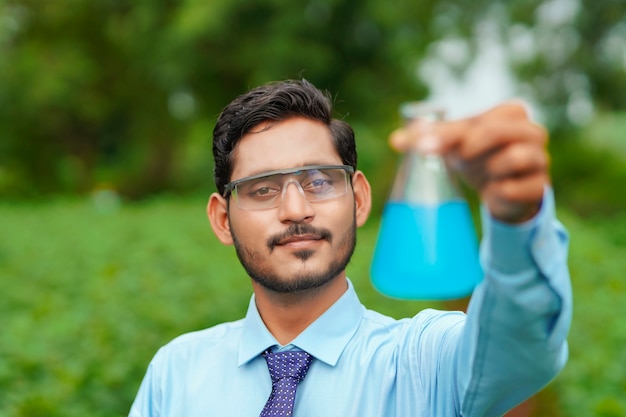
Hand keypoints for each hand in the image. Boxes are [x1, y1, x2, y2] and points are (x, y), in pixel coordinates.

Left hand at [389, 101, 549, 222]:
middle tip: (457, 159)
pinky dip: (499, 192)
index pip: (477, 119)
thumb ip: (426, 138)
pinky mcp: (540, 187)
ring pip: (514, 158)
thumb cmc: (477, 158)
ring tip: (485, 174)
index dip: (447, 133)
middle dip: (470, 145)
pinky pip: (515, 188)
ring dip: (491, 168)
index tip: (422, 147)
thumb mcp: (454, 143)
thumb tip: (395, 140)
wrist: (503, 191)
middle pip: (498, 132)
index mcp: (511, 114)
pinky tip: (495, 191)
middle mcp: (532, 132)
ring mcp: (540, 159)